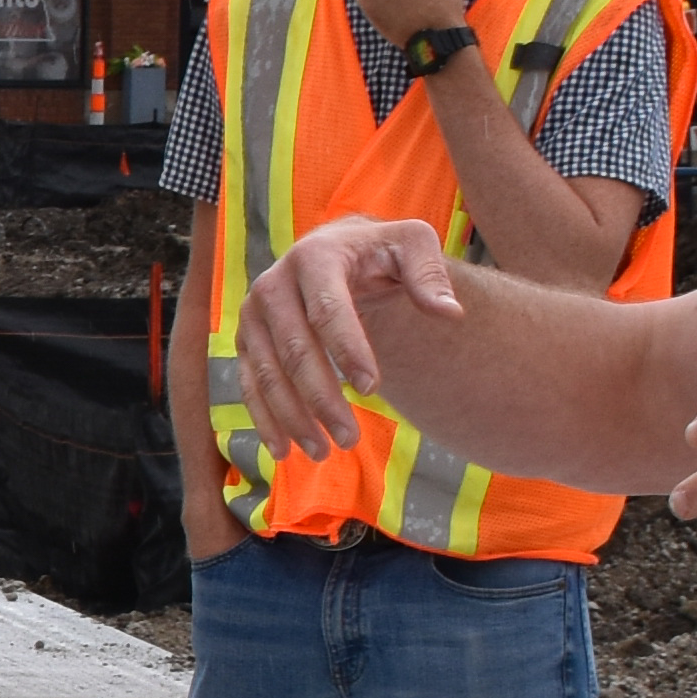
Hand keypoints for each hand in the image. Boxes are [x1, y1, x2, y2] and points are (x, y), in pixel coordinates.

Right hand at [231, 217, 460, 454]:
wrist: (336, 252)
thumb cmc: (380, 253)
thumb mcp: (412, 245)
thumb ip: (430, 274)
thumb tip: (450, 313)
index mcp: (314, 257)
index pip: (327, 309)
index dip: (348, 350)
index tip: (372, 389)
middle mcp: (274, 284)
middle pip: (295, 350)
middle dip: (321, 399)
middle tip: (350, 439)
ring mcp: (254, 314)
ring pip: (268, 374)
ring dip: (292, 418)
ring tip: (324, 452)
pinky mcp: (246, 339)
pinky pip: (249, 384)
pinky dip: (264, 419)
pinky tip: (284, 450)